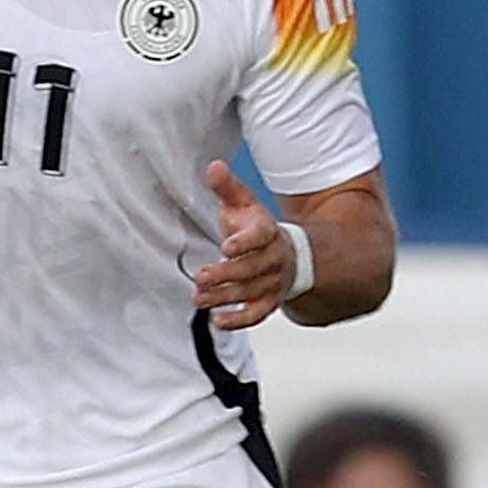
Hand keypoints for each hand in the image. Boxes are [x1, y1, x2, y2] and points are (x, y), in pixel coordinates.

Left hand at [193, 160, 295, 329]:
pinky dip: (239, 321)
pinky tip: (219, 320)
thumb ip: (228, 188)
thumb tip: (214, 167)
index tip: (226, 246)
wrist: (288, 253)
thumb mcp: (244, 204)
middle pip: (252, 269)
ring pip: (251, 292)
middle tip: (201, 277)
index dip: (245, 242)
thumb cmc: (257, 228)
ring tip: (199, 298)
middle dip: (226, 274)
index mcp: (268, 232)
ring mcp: (272, 282)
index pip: (260, 236)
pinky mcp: (268, 302)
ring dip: (225, 297)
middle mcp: (273, 259)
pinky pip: (257, 315)